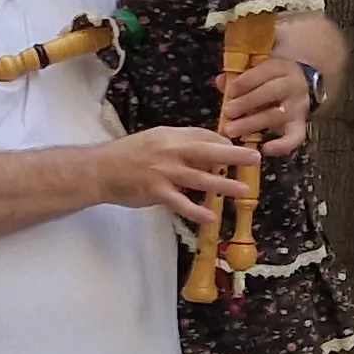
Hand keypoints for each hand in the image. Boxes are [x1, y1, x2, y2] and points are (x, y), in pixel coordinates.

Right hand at [102, 126, 256, 226]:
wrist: (99, 170)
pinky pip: (181, 203)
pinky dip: (196, 211)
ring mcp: (164, 172)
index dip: (224, 144)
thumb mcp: (154, 140)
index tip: (238, 152)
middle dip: (234, 156)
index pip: (204, 136)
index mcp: (171, 136)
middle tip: (254, 160)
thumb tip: (204, 153)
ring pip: (200, 178)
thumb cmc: (126, 155)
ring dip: (223, 185)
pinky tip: (211, 217)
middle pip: (208, 152)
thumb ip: (178, 145)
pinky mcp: (156, 192)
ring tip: (242, 191)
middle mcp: (170, 151)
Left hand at [218, 56, 315, 157]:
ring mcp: (298, 106)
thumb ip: (238, 76)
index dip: (246, 82)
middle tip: (228, 112)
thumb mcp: (257, 70)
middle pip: (270, 92)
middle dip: (247, 103)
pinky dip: (282, 145)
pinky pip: (295, 137)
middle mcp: (292, 86)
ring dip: (252, 124)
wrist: (300, 83)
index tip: (229, 92)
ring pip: (276, 115)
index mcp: (281, 68)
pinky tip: (265, 149)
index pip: (264, 72)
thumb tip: (221, 82)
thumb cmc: (269, 79)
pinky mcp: (300, 125)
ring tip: (232, 130)